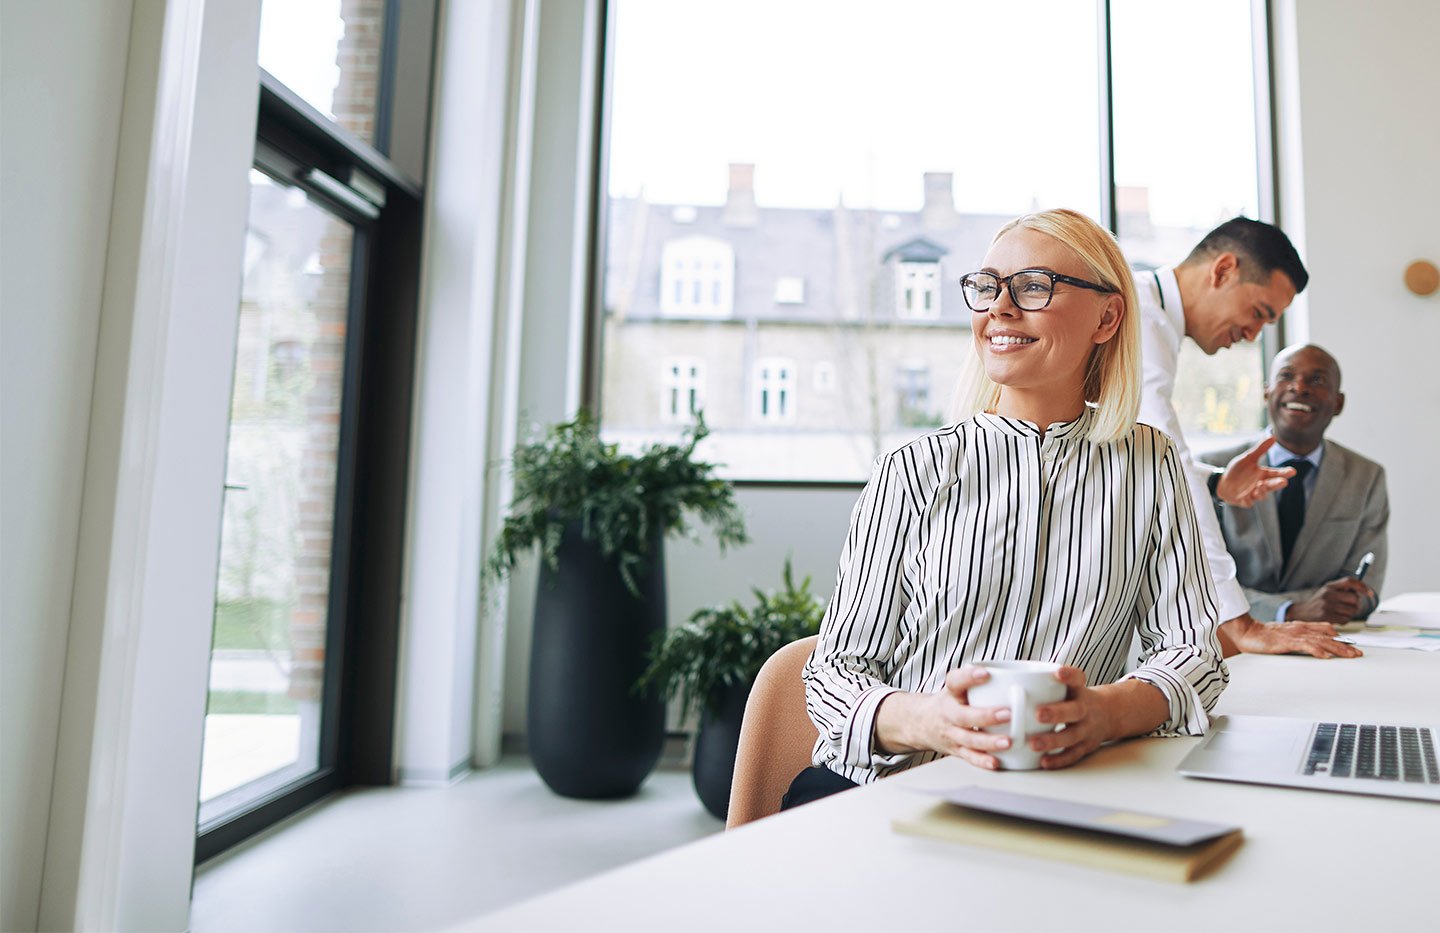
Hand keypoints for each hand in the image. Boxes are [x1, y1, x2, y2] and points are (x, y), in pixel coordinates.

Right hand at [872, 666, 1014, 769]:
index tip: (986, 672)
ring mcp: (951, 733)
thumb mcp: (957, 687)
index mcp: (950, 693)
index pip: (955, 681)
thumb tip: (1020, 673)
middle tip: (1007, 713)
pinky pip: (969, 757)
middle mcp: (948, 713)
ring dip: (989, 741)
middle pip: (963, 715)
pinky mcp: (956, 749)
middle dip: (986, 715)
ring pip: (968, 739)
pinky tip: (996, 762)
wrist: (921, 723)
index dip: (969, 676)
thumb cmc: (950, 702)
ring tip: (1008, 742)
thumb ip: (978, 681)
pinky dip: (982, 761)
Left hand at [1027, 667, 1116, 769]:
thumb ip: (1044, 683)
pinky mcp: (1086, 746)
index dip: (1069, 675)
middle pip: (1074, 710)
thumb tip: (1000, 678)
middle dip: (1057, 713)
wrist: (1108, 714)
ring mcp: (1087, 729)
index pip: (1078, 679)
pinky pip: (1073, 755)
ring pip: (1072, 735)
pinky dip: (1058, 759)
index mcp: (1078, 690)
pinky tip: (1043, 761)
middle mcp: (1085, 708)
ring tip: (1034, 743)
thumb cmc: (1074, 698)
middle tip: (1038, 714)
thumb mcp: (1068, 686)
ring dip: (1053, 740)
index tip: (1057, 672)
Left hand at [1215, 435, 1294, 506]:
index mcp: (1264, 474)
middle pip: (1272, 485)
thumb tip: (1273, 437)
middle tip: (1283, 482)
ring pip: (1261, 495)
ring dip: (1262, 491)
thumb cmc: (1238, 471)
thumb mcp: (1248, 458)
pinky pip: (1248, 502)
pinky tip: (1246, 498)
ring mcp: (1253, 494)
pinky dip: (1248, 501)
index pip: (1277, 473)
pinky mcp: (1243, 500)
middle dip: (1277, 484)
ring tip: (1260, 486)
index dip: (1284, 473)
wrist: (1223, 482)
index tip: (1292, 471)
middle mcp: (1261, 485)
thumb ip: (1260, 449)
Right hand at [1221, 614, 1362, 658]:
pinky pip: (1305, 645)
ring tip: (1350, 655)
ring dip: (1337, 648)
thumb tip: (1314, 647)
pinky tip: (1326, 655)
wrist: (1247, 631)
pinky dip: (1317, 650)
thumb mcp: (1285, 635)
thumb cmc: (1263, 635)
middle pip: (1328, 636)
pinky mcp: (1286, 641)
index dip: (1340, 637)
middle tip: (1358, 653)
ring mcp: (1294, 634)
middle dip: (1345, 645)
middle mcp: (1300, 628)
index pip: (1326, 629)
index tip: (1352, 645)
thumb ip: (1299, 638)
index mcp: (1300, 626)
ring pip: (1321, 641)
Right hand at [1286, 577, 1376, 622]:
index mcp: (1330, 586)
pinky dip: (1344, 620)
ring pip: (1352, 611)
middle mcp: (1328, 594)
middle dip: (1355, 604)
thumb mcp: (1328, 590)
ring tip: (1340, 612)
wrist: (1302, 612)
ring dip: (1349, 614)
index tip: (1369, 593)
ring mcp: (1327, 605)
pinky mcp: (1326, 616)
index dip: (1362, 586)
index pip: (1349, 581)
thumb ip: (1342, 589)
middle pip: (1354, 598)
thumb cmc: (1319, 602)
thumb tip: (1362, 591)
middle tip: (1348, 606)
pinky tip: (1336, 618)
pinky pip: (1345, 619)